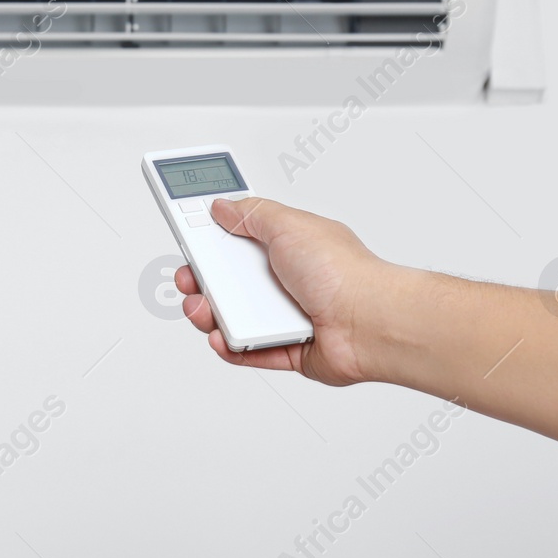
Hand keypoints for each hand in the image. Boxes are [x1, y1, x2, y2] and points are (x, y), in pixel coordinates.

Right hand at [174, 197, 390, 386]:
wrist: (370, 322)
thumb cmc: (343, 272)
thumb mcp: (289, 225)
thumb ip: (250, 214)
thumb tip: (222, 206)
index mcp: (286, 246)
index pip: (239, 236)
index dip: (211, 234)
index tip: (187, 232)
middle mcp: (285, 279)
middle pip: (228, 279)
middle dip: (200, 278)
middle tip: (189, 276)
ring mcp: (286, 315)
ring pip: (232, 317)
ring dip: (210, 314)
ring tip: (205, 311)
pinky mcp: (288, 350)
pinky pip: (249, 351)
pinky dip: (232, 346)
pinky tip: (223, 338)